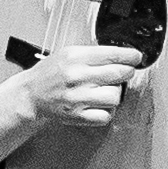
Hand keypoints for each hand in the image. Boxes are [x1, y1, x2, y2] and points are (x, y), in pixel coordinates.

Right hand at [0, 44, 142, 167]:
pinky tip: (99, 104)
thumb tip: (121, 54)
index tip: (137, 57)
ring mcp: (77, 97)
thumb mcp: (68, 53)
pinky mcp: (77, 115)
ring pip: (115, 96)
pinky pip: (106, 115)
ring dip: (114, 93)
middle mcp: (77, 76)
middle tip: (124, 72)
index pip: (112, 54)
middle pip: (119, 74)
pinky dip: (106, 111)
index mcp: (75, 57)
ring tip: (105, 90)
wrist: (30, 95)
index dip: (130, 56)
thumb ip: (92, 53)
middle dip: (126, 72)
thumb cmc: (49, 73)